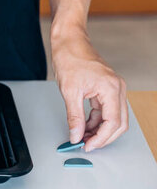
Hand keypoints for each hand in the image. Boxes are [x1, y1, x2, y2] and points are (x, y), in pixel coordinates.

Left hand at [52, 30, 127, 151]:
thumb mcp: (70, 92)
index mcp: (111, 89)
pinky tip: (83, 127)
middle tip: (86, 145)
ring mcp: (113, 89)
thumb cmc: (71, 60)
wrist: (70, 43)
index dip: (100, 138)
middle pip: (119, 123)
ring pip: (113, 118)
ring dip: (99, 130)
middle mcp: (117, 89)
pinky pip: (106, 111)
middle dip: (103, 137)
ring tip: (81, 137)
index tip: (86, 146)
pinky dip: (95, 121)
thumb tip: (76, 135)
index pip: (113, 122)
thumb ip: (75, 117)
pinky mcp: (106, 89)